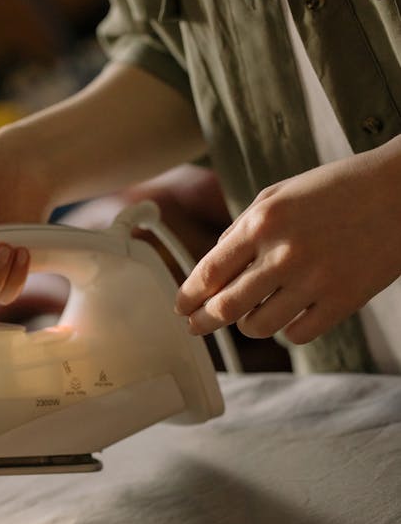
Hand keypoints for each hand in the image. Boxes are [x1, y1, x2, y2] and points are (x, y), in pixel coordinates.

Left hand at [174, 139, 400, 343]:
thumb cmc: (337, 189)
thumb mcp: (280, 194)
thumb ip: (241, 230)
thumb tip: (211, 269)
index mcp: (263, 222)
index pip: (209, 272)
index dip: (189, 296)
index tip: (181, 308)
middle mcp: (284, 253)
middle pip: (226, 307)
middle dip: (203, 321)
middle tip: (196, 327)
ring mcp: (315, 280)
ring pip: (259, 326)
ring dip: (249, 324)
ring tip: (252, 314)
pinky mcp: (343, 301)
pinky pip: (297, 335)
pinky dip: (287, 330)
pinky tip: (290, 315)